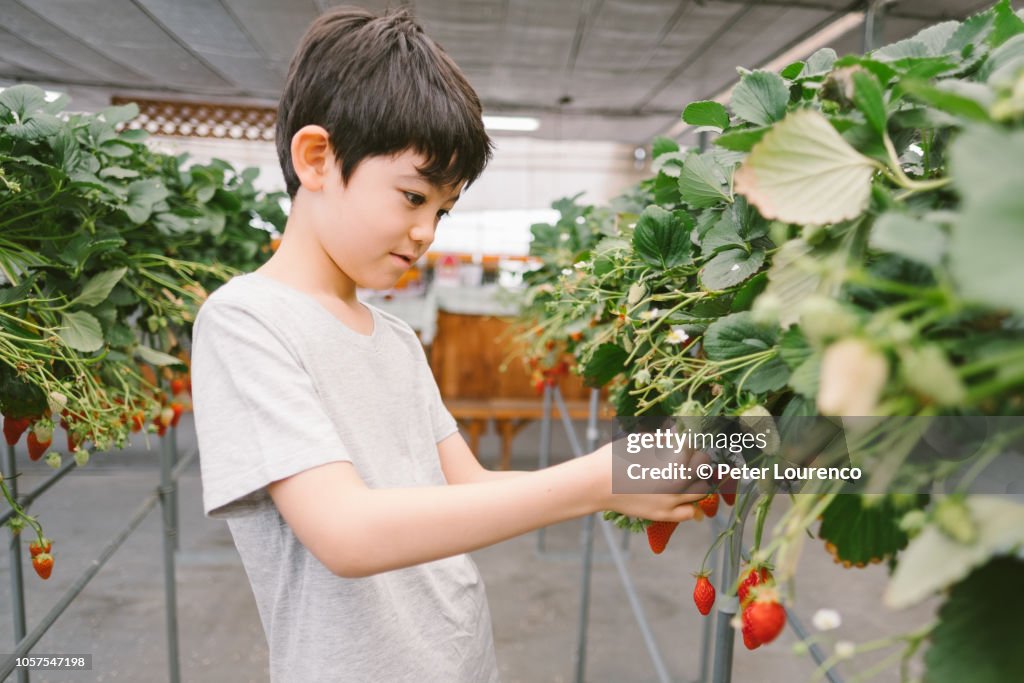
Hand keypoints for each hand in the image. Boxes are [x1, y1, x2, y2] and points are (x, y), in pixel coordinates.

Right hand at [589, 440, 710, 521]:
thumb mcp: (640, 441)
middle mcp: (679, 480)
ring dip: (697, 480)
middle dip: (696, 459)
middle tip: (685, 456)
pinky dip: (692, 506)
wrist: (596, 483)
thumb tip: (676, 431)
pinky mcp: (663, 514)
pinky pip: (690, 513)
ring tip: (685, 475)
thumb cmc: (615, 457)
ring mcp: (672, 500)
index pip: (694, 446)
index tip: (680, 441)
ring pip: (701, 490)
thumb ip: (662, 438)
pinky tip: (683, 497)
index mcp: (674, 458)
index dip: (687, 441)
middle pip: (703, 467)